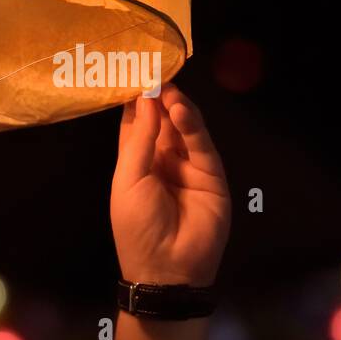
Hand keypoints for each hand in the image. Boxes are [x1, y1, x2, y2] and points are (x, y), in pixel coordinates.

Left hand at [111, 84, 229, 286]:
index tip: (131, 70)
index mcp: (136, 163)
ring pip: (184, 128)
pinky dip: (192, 125)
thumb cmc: (137, 227)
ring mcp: (188, 167)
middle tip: (153, 69)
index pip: (136, 123)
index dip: (135, 100)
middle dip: (157, 97)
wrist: (167, 269)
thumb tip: (144, 98)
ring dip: (175, 106)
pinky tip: (180, 109)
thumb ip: (138, 138)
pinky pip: (202, 144)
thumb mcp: (128, 179)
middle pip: (161, 120)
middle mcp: (163, 161)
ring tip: (167, 87)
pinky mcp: (212, 174)